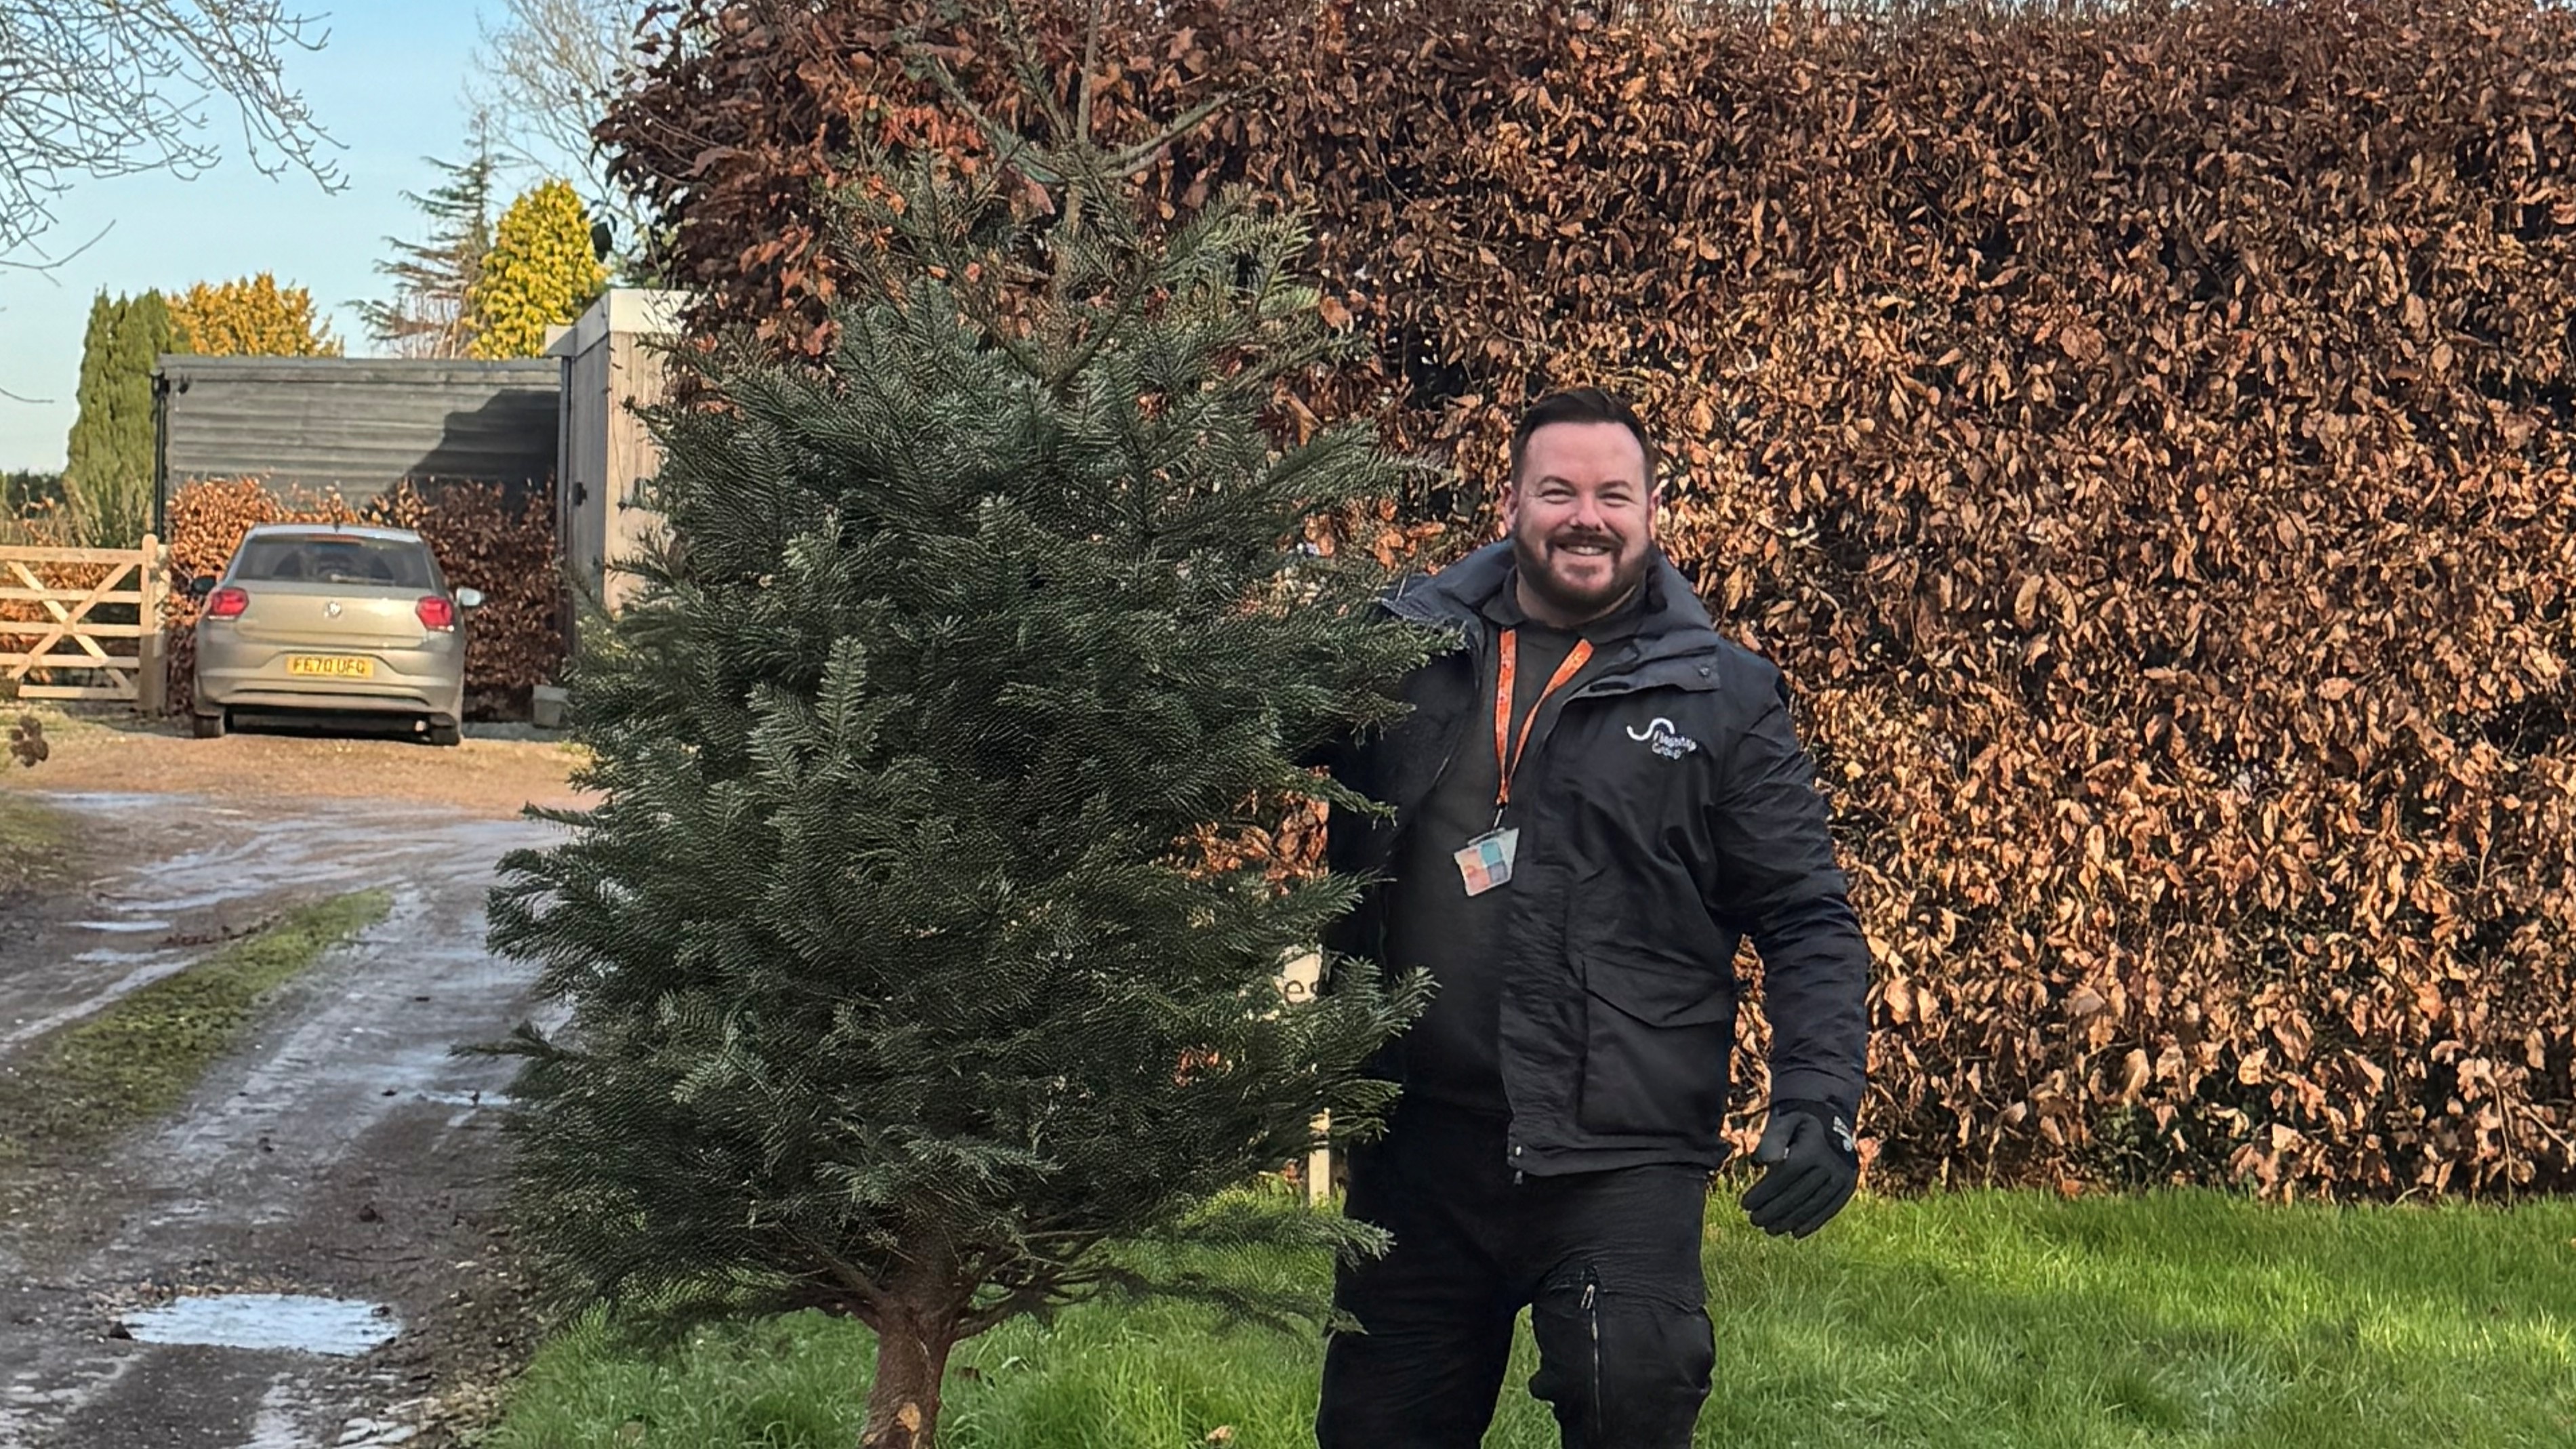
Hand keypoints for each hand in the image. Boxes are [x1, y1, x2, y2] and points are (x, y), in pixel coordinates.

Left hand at [1741, 1099, 1857, 1237]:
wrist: (1831, 1116)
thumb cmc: (1797, 1119)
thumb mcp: (1783, 1121)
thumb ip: (1771, 1140)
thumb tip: (1763, 1163)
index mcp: (1813, 1147)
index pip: (1784, 1177)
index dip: (1764, 1193)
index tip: (1745, 1204)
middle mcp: (1831, 1163)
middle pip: (1797, 1194)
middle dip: (1773, 1211)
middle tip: (1754, 1221)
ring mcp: (1843, 1175)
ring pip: (1813, 1205)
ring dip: (1790, 1221)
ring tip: (1770, 1229)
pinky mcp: (1849, 1185)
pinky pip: (1830, 1208)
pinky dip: (1813, 1223)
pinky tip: (1795, 1233)